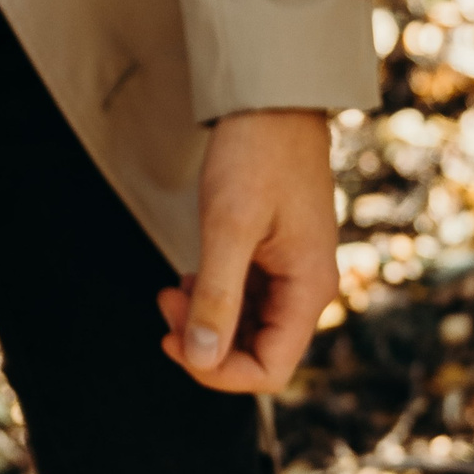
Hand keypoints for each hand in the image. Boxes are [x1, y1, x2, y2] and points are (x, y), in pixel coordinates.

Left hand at [156, 109, 337, 392]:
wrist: (272, 100)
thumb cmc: (256, 155)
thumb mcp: (229, 228)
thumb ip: (217, 298)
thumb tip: (201, 358)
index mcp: (309, 289)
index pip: (269, 370)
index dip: (218, 373)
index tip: (174, 343)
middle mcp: (307, 289)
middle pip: (256, 353)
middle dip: (204, 342)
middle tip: (165, 303)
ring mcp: (291, 275)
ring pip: (246, 329)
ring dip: (204, 319)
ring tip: (171, 286)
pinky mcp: (275, 259)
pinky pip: (244, 300)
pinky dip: (212, 297)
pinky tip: (189, 275)